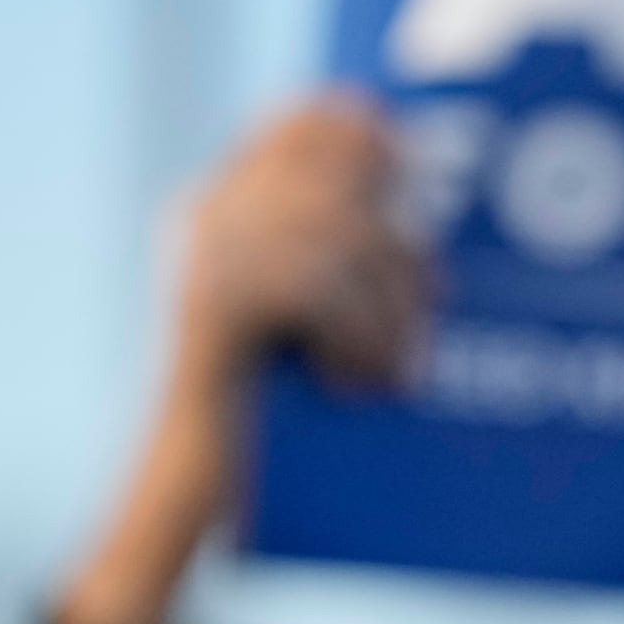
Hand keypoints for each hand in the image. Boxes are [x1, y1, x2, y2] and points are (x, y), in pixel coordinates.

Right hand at [53, 89, 431, 623]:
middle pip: (336, 175)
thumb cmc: (270, 430)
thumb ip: (347, 268)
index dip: (366, 134)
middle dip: (398, 246)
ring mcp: (203, 260)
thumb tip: (426, 232)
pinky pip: (316, 286)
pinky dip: (357, 337)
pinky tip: (357, 383)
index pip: (302, 120)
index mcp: (227, 208)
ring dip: (388, 307)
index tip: (412, 175)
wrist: (192, 503)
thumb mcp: (315, 330)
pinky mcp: (213, 310)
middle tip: (431, 307)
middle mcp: (207, 219)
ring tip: (398, 370)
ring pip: (336, 235)